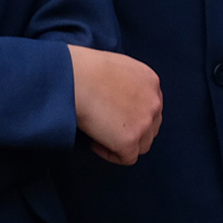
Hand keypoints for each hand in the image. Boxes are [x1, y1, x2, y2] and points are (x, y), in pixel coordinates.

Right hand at [67, 44, 162, 164]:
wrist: (69, 76)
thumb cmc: (78, 67)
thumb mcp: (112, 64)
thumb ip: (124, 80)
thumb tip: (117, 96)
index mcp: (149, 80)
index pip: (151, 105)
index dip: (132, 112)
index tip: (114, 114)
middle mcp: (153, 102)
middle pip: (151, 126)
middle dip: (131, 129)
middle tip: (106, 126)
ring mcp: (144, 122)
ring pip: (142, 144)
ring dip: (123, 142)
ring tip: (99, 135)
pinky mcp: (129, 140)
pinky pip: (127, 158)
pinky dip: (110, 154)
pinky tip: (94, 142)